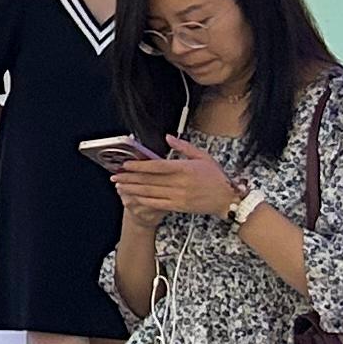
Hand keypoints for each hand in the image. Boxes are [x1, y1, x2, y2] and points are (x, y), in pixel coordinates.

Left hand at [109, 144, 237, 218]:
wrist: (227, 199)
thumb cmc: (216, 177)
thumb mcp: (203, 157)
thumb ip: (184, 147)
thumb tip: (168, 137)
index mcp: (185, 168)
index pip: (157, 166)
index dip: (139, 166)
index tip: (125, 164)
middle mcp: (180, 183)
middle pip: (149, 180)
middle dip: (130, 178)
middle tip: (115, 176)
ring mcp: (179, 196)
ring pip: (150, 192)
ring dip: (133, 189)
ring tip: (119, 186)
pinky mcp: (179, 206)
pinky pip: (157, 204)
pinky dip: (143, 200)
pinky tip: (133, 198)